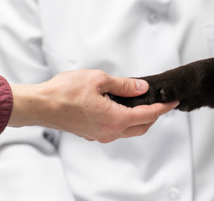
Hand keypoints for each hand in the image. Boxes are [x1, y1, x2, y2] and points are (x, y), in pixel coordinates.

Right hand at [7, 70, 178, 142]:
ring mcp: (99, 134)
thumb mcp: (99, 80)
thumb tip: (141, 88)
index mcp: (115, 119)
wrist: (40, 106)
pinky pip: (114, 129)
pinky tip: (120, 106)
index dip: (162, 108)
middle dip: (154, 115)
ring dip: (138, 119)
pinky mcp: (90, 132)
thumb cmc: (64, 92)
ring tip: (141, 102)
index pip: (148, 115)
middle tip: (160, 102)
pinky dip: (123, 120)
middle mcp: (109, 131)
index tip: (172, 102)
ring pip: (128, 130)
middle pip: (141, 127)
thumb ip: (123, 85)